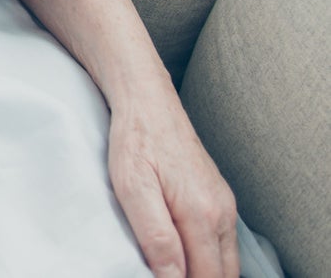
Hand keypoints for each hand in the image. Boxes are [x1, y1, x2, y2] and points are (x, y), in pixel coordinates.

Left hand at [108, 95, 237, 277]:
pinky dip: (208, 257)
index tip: (159, 277)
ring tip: (171, 267)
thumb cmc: (135, 139)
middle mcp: (222, 212)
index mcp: (202, 214)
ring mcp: (224, 205)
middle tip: (163, 273)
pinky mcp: (219, 198)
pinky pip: (222, 243)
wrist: (147, 99)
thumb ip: (156, 236)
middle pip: (222, 275)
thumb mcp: (133, 187)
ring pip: (226, 262)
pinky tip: (184, 254)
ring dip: (205, 273)